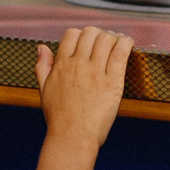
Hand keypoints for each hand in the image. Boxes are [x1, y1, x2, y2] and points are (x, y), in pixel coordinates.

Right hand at [34, 27, 130, 150]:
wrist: (72, 137)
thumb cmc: (59, 118)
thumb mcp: (44, 89)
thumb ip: (43, 66)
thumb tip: (42, 48)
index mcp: (62, 65)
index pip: (72, 34)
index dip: (81, 35)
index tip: (88, 43)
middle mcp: (78, 64)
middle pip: (90, 33)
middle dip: (98, 35)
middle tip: (103, 43)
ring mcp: (96, 72)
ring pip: (106, 39)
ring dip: (112, 38)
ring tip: (116, 44)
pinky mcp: (112, 82)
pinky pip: (120, 53)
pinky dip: (126, 43)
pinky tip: (127, 44)